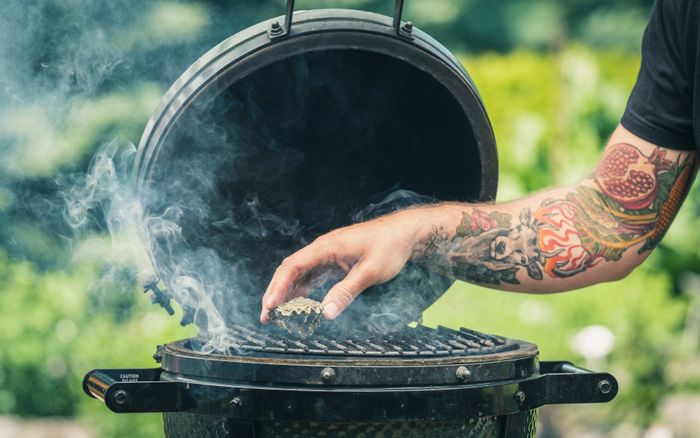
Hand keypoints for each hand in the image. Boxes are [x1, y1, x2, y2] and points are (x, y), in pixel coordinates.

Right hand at [260, 209, 428, 322]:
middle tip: (266, 316)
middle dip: (275, 292)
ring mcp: (327, 255)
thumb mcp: (369, 272)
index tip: (270, 306)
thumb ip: (346, 291)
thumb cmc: (388, 247)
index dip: (278, 287)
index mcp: (326, 247)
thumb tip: (326, 313)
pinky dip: (301, 290)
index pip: (293, 266)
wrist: (403, 233)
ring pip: (298, 273)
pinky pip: (311, 275)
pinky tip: (296, 303)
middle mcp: (322, 249)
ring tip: (275, 314)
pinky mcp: (334, 261)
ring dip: (286, 292)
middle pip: (289, 270)